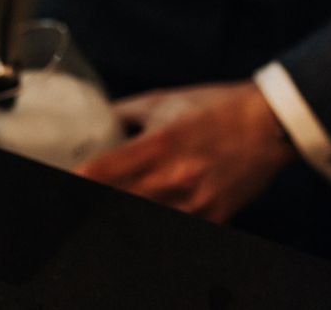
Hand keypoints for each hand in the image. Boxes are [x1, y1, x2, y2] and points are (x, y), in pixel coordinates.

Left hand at [76, 82, 297, 222]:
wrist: (269, 123)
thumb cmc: (213, 107)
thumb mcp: (163, 100)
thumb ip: (125, 113)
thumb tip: (96, 120)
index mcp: (158, 144)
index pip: (105, 171)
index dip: (77, 181)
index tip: (61, 180)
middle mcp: (174, 177)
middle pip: (118, 202)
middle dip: (95, 200)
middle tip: (76, 197)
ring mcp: (195, 203)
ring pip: (144, 220)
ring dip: (124, 214)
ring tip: (115, 200)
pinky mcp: (214, 217)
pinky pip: (176, 228)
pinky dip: (157, 221)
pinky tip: (149, 209)